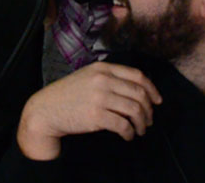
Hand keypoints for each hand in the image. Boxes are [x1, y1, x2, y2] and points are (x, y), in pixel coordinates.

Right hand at [16, 62, 161, 160]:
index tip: (157, 101)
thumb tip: (139, 90)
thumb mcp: (87, 76)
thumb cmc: (68, 95)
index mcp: (102, 68)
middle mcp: (102, 80)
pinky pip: (123, 125)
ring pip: (134, 110)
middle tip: (148, 120)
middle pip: (139, 94)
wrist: (46, 109)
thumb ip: (109, 77)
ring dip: (142, 123)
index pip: (137, 75)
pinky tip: (127, 136)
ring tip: (139, 130)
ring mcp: (99, 97)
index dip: (152, 89)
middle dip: (149, 110)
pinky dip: (129, 133)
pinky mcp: (96, 115)